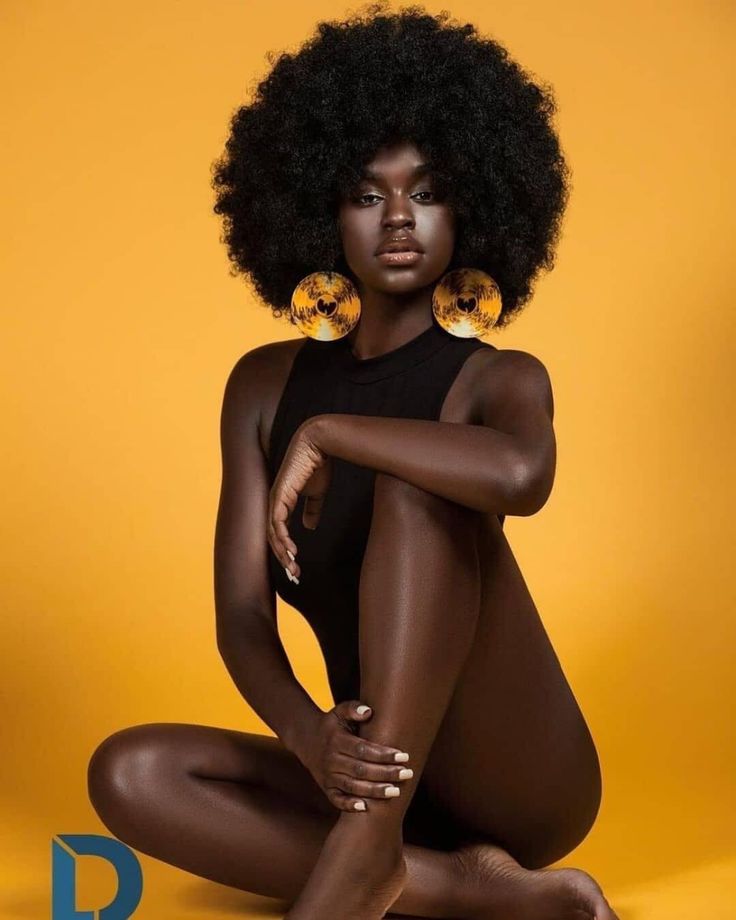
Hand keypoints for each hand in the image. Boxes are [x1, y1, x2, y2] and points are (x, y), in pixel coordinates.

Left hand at [268, 418, 331, 579]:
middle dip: (283, 558)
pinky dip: (282, 539)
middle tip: (294, 575)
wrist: (319, 443)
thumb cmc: (318, 464)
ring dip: (283, 553)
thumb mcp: (316, 493)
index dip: (287, 551)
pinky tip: (291, 551)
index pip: (279, 532)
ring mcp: (275, 498)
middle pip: (273, 537)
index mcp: (282, 502)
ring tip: (293, 568)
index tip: (298, 566)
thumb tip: (309, 526)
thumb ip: (311, 509)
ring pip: (272, 534)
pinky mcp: (280, 494)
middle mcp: (275, 502)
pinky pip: (277, 523)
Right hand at [297, 701, 413, 812]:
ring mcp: (328, 776)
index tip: (403, 756)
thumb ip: (353, 708)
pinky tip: (366, 808)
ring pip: (352, 786)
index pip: (363, 749)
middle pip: (361, 770)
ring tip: (396, 791)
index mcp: (337, 741)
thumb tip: (368, 711)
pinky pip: (337, 800)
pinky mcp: (326, 788)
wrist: (307, 740)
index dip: (383, 754)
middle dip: (385, 773)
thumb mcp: (338, 711)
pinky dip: (349, 805)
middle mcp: (332, 760)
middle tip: (406, 774)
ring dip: (374, 791)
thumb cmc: (332, 725)